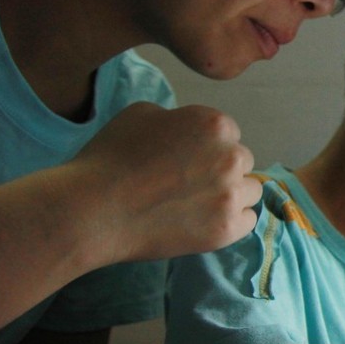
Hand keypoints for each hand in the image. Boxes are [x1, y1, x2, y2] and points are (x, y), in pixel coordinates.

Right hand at [68, 102, 263, 262]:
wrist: (95, 209)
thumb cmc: (111, 157)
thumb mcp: (142, 114)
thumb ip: (178, 119)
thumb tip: (189, 132)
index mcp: (215, 125)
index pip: (228, 134)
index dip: (207, 147)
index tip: (188, 159)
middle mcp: (231, 157)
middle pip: (242, 162)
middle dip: (221, 170)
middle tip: (190, 184)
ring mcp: (231, 195)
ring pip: (250, 192)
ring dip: (231, 195)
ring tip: (198, 204)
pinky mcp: (227, 229)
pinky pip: (248, 221)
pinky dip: (231, 221)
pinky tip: (205, 221)